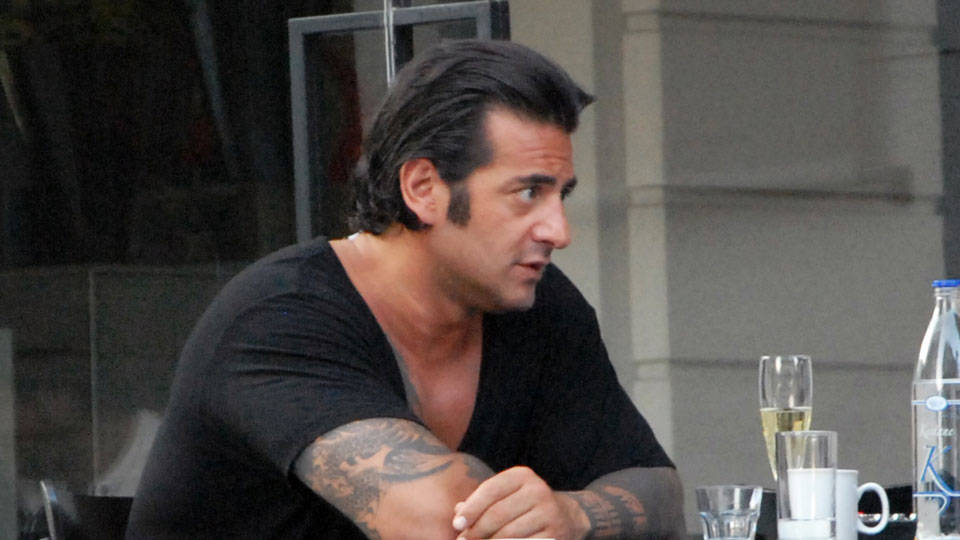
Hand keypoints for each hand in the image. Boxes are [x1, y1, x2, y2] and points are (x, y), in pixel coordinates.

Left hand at [451, 466, 588, 539]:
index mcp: (522, 476)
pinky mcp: (555, 534)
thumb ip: (480, 501)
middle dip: (476, 531)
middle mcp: (538, 490)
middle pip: (497, 514)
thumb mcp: (505, 495)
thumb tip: (458, 512)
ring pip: (508, 534)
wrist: (567, 516)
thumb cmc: (523, 506)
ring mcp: (549, 513)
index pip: (490, 490)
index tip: (457, 525)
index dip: (471, 508)